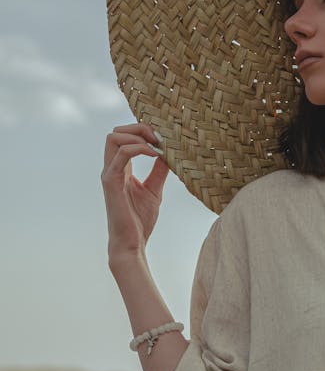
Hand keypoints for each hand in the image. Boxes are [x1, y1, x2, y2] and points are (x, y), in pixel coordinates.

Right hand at [101, 122, 168, 260]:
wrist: (132, 243)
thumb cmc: (140, 220)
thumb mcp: (154, 189)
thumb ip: (159, 170)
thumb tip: (169, 153)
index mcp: (120, 169)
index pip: (123, 138)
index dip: (142, 131)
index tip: (163, 138)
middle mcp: (112, 168)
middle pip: (115, 132)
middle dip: (138, 128)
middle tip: (160, 137)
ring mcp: (109, 174)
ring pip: (114, 138)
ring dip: (138, 135)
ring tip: (157, 145)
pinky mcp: (111, 182)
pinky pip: (122, 154)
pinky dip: (139, 148)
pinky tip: (155, 153)